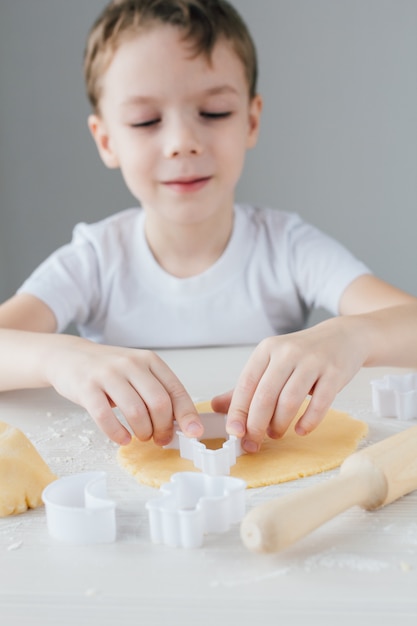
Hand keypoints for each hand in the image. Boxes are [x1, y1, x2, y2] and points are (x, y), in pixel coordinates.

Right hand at [42, 336, 202, 445]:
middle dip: (163, 428)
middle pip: (158, 403)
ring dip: (142, 432)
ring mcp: (108, 374)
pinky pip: (105, 417)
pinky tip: (122, 438)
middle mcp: (131, 364)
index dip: (187, 414)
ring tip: (141, 437)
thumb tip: (181, 422)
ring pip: (135, 411)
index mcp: (149, 360)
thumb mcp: (137, 371)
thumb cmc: (108, 369)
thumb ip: (157, 390)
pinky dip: (117, 433)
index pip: (175, 389)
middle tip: (160, 439)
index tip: (194, 432)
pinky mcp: (86, 387)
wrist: (69, 356)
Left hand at [212, 317, 366, 452]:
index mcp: (267, 350)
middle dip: (256, 424)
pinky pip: (319, 403)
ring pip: (289, 400)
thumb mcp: (272, 363)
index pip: (246, 383)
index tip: (234, 432)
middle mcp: (287, 352)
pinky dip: (308, 421)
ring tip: (276, 434)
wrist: (343, 337)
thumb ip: (247, 386)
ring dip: (280, 424)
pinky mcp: (334, 372)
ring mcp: (312, 361)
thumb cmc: (303, 355)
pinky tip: (301, 430)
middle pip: (265, 395)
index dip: (238, 411)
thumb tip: (216, 407)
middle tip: (254, 441)